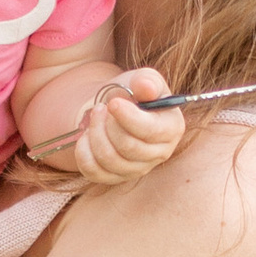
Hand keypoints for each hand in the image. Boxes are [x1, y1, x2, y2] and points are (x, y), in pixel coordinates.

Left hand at [65, 69, 188, 187]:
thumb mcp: (142, 79)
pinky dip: (83, 151)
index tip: (112, 103)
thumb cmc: (133, 92)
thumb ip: (146, 81)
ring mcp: (138, 169)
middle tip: (100, 108)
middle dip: (107, 125)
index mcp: (172, 128)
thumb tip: (146, 87)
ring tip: (95, 118)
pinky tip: (87, 135)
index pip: (150, 131)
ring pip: (109, 160)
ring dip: (94, 134)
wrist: (115, 108)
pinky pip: (94, 171)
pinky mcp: (116, 178)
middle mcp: (160, 153)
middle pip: (128, 147)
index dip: (128, 118)